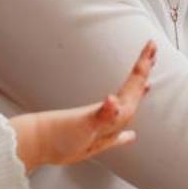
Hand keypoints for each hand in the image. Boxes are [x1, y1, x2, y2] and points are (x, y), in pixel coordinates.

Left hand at [9, 42, 153, 169]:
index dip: (143, 65)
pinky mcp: (96, 141)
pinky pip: (117, 135)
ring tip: (146, 86)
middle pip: (131, 90)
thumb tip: (114, 101)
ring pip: (126, 108)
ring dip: (137, 95)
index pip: (132, 83)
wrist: (35, 144)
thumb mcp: (85, 125)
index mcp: (111, 111)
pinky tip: (130, 136)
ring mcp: (102, 127)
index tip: (151, 44)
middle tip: (153, 53)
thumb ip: (102, 114)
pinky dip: (126, 135)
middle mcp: (109, 116)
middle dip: (143, 72)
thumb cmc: (58, 135)